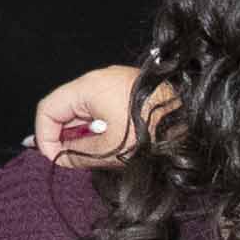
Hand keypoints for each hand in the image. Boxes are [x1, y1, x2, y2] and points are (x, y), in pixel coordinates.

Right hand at [36, 65, 151, 166]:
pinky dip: (97, 126)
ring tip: (91, 156)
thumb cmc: (154, 133)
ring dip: (80, 133)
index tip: (53, 159)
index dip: (44, 137)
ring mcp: (115, 82)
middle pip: (64, 107)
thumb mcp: (110, 150)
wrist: (195, 121)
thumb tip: (58, 156)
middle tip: (70, 162)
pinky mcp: (128, 90)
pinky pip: (100, 106)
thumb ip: (76, 154)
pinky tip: (107, 145)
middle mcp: (99, 78)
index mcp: (89, 87)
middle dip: (62, 136)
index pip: (48, 108)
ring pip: (82, 108)